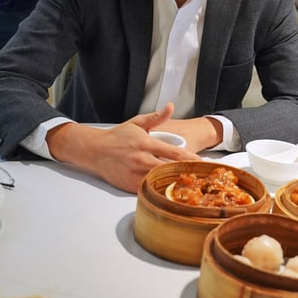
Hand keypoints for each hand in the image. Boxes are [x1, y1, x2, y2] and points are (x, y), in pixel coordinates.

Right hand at [46, 103, 201, 192]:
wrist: (94, 151)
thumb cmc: (117, 136)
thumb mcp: (137, 123)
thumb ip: (156, 117)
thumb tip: (171, 106)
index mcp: (146, 143)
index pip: (174, 153)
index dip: (191, 159)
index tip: (203, 163)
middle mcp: (142, 159)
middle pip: (171, 170)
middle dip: (187, 173)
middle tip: (201, 177)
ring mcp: (135, 174)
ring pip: (160, 182)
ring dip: (175, 183)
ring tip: (190, 185)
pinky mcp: (129, 185)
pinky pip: (148, 190)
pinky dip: (159, 190)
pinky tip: (170, 191)